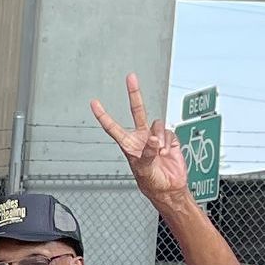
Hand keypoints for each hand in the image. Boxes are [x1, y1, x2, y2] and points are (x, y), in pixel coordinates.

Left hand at [92, 73, 190, 206]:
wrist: (169, 188)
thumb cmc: (151, 182)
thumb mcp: (144, 170)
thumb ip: (147, 153)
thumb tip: (153, 138)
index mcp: (128, 145)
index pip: (112, 127)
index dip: (103, 115)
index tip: (94, 103)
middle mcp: (141, 137)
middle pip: (137, 110)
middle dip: (134, 93)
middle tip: (130, 76)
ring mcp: (155, 136)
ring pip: (158, 124)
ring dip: (161, 137)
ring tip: (161, 153)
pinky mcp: (170, 138)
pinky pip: (170, 132)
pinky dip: (170, 142)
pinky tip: (168, 153)